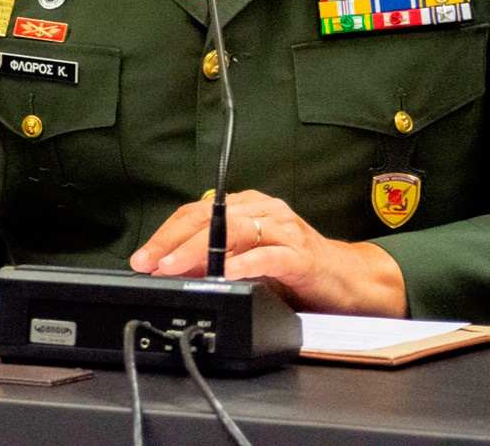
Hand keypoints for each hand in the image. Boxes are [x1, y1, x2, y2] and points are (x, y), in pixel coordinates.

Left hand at [129, 189, 406, 316]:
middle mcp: (264, 212)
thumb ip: (214, 262)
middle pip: (211, 217)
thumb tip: (172, 272)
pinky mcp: (302, 255)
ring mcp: (285, 230)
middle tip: (149, 262)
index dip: (166, 234)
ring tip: (176, 266)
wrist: (347, 281)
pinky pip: (271, 255)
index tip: (142, 257)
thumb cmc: (294, 270)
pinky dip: (247, 263)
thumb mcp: (247, 262)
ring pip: (235, 231)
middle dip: (174, 240)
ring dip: (201, 250)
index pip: (197, 212)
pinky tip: (228, 273)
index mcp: (247, 208)